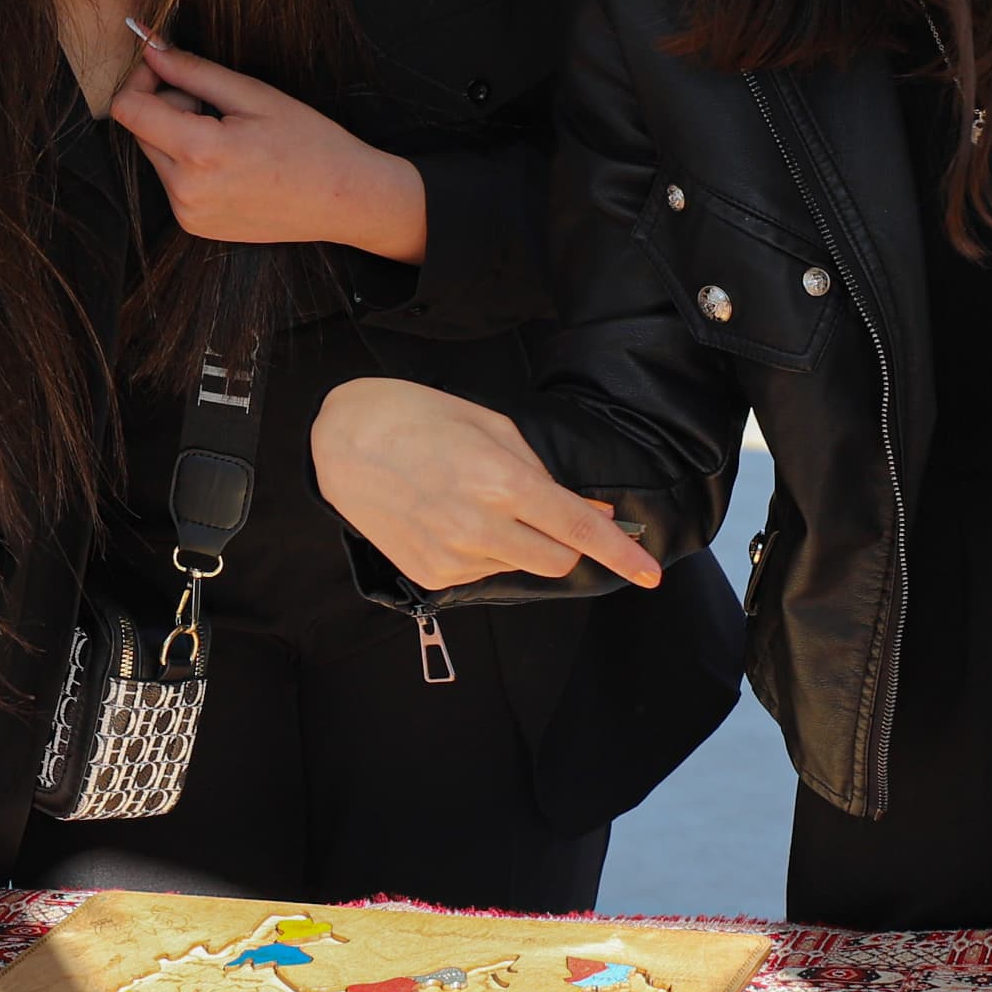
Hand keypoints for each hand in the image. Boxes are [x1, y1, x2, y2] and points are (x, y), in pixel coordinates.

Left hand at [108, 40, 427, 261]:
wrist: (344, 199)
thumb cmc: (310, 142)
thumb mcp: (253, 95)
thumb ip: (193, 71)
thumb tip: (150, 48)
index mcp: (199, 154)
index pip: (128, 109)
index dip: (140, 80)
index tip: (165, 68)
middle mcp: (185, 192)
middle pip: (140, 131)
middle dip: (167, 107)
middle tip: (218, 107)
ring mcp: (188, 214)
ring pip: (156, 155)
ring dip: (179, 136)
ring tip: (231, 138)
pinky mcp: (195, 226)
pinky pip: (173, 181)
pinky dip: (190, 164)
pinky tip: (232, 164)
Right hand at [312, 378, 661, 590]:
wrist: (342, 440)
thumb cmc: (418, 419)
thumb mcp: (493, 428)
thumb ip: (544, 474)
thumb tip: (589, 513)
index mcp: (502, 482)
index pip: (578, 530)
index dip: (621, 553)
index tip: (649, 572)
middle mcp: (480, 527)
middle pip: (557, 561)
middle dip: (565, 543)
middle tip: (542, 511)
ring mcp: (452, 555)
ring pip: (517, 566)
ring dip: (516, 542)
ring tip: (472, 502)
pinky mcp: (429, 572)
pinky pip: (480, 572)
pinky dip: (480, 550)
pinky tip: (448, 517)